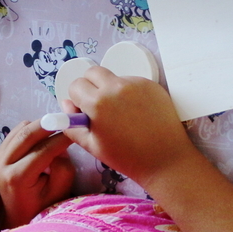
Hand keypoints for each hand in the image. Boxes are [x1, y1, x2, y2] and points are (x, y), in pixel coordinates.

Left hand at [0, 120, 74, 228]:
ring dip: (40, 125)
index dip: (62, 137)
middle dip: (50, 123)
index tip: (77, 129)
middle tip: (68, 120)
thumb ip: (62, 167)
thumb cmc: (42, 208)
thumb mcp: (59, 191)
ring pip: (21, 129)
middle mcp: (2, 164)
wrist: (19, 216)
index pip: (43, 150)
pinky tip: (44, 136)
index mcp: (16, 177)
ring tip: (58, 128)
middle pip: (28, 133)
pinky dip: (31, 129)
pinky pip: (16, 131)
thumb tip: (60, 143)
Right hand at [62, 66, 194, 185]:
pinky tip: (136, 111)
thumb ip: (72, 124)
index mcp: (97, 103)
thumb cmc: (126, 157)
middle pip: (92, 71)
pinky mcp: (151, 84)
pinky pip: (131, 81)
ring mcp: (136, 84)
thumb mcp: (91, 146)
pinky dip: (128, 91)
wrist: (165, 160)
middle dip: (90, 85)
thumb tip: (67, 105)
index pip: (76, 85)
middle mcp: (115, 87)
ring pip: (113, 76)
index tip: (84, 111)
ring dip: (110, 88)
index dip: (76, 98)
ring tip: (121, 112)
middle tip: (98, 105)